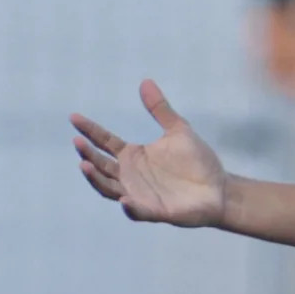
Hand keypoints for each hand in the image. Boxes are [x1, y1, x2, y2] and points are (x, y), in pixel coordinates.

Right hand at [71, 80, 227, 226]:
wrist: (220, 189)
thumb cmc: (198, 161)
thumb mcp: (178, 130)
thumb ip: (160, 109)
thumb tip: (145, 81)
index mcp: (133, 156)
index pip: (104, 142)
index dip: (89, 130)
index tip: (73, 117)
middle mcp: (130, 176)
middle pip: (100, 165)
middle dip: (87, 154)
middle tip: (77, 141)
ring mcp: (139, 195)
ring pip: (108, 188)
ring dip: (96, 178)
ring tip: (84, 165)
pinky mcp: (154, 211)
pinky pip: (137, 211)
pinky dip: (129, 207)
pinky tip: (124, 200)